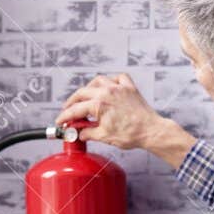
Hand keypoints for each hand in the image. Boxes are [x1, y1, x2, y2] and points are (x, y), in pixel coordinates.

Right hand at [55, 74, 194, 167]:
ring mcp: (119, 88)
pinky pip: (118, 78)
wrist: (151, 131)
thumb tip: (80, 133)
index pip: (76, 110)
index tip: (61, 121)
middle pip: (82, 93)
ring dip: (89, 88)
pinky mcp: (130, 88)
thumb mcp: (105, 136)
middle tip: (68, 110)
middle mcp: (107, 92)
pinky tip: (108, 86)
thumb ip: (88, 133)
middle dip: (72, 101)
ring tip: (85, 97)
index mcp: (99, 104)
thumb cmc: (131, 134)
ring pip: (98, 81)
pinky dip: (111, 80)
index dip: (65, 116)